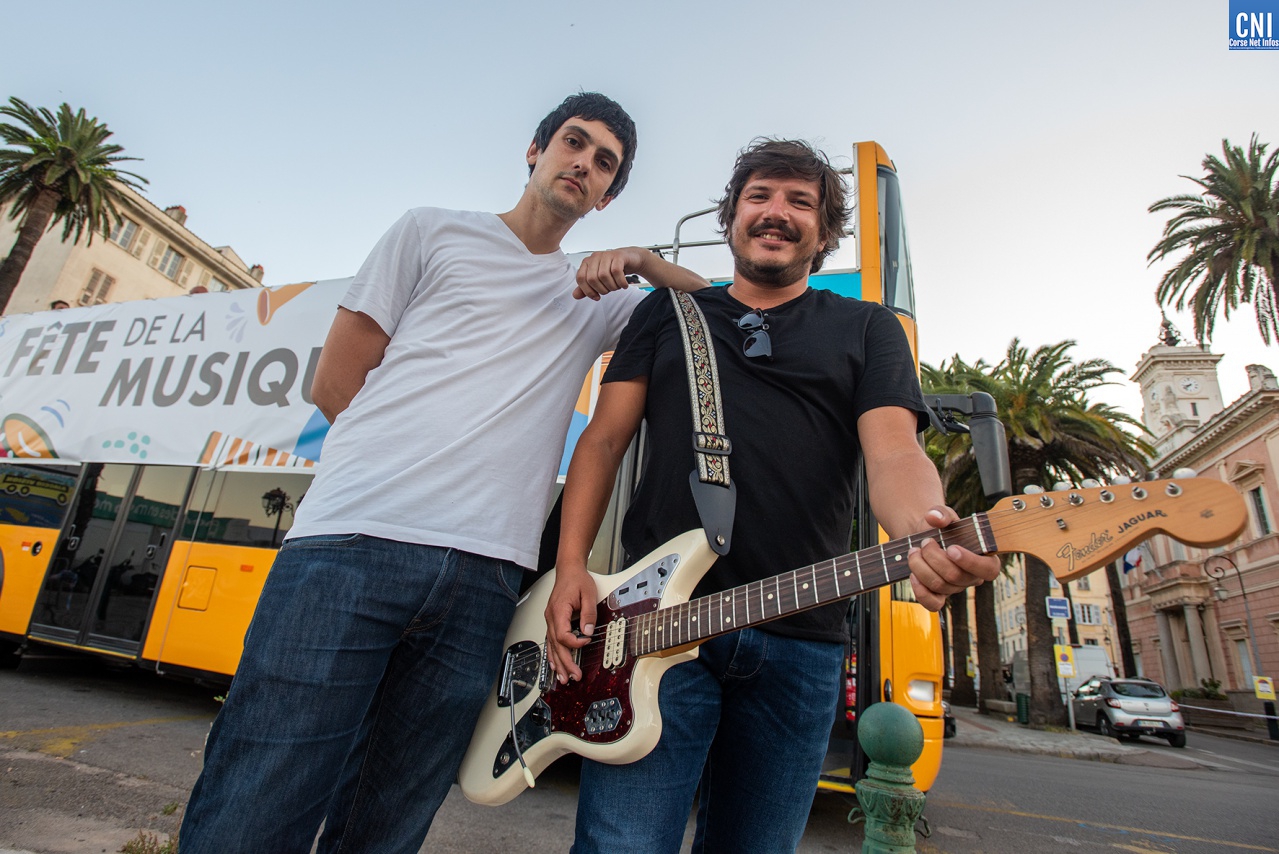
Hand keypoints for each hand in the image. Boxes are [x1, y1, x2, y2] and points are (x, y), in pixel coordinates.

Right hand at [543, 563, 598, 682]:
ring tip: (563, 678)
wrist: (568, 570)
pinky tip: (555, 665)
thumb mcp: (588, 594)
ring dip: (557, 663)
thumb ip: (589, 614)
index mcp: (558, 611)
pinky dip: (553, 655)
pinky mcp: (553, 621)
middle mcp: (551, 617)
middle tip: (573, 676)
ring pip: (551, 646)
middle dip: (565, 663)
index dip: (575, 642)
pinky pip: (551, 641)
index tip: (586, 641)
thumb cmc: (577, 580)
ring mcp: (550, 620)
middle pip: (556, 645)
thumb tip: (588, 631)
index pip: (563, 634)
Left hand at [572, 247, 647, 300]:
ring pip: (604, 275)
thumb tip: (575, 295)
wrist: (631, 259)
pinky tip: (624, 284)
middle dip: (602, 289)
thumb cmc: (613, 270)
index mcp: (587, 262)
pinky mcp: (618, 255)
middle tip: (609, 290)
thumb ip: (586, 288)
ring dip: (612, 286)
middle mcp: (595, 257)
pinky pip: (616, 271)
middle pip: (592, 278)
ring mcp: (606, 255)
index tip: (596, 297)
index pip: (580, 278)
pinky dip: (621, 282)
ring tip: (617, 286)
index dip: (588, 291)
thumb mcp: (599, 280)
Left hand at [906, 506, 1000, 611]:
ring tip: (913, 551)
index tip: (951, 549)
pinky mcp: (939, 596)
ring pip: (939, 585)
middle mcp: (971, 577)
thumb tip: (935, 518)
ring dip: (920, 566)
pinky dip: (920, 591)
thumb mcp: (942, 515)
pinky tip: (912, 575)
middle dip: (934, 557)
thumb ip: (941, 513)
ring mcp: (955, 588)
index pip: (989, 570)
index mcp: (984, 558)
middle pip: (955, 576)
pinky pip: (933, 604)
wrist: (923, 537)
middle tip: (924, 542)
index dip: (971, 562)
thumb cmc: (940, 527)